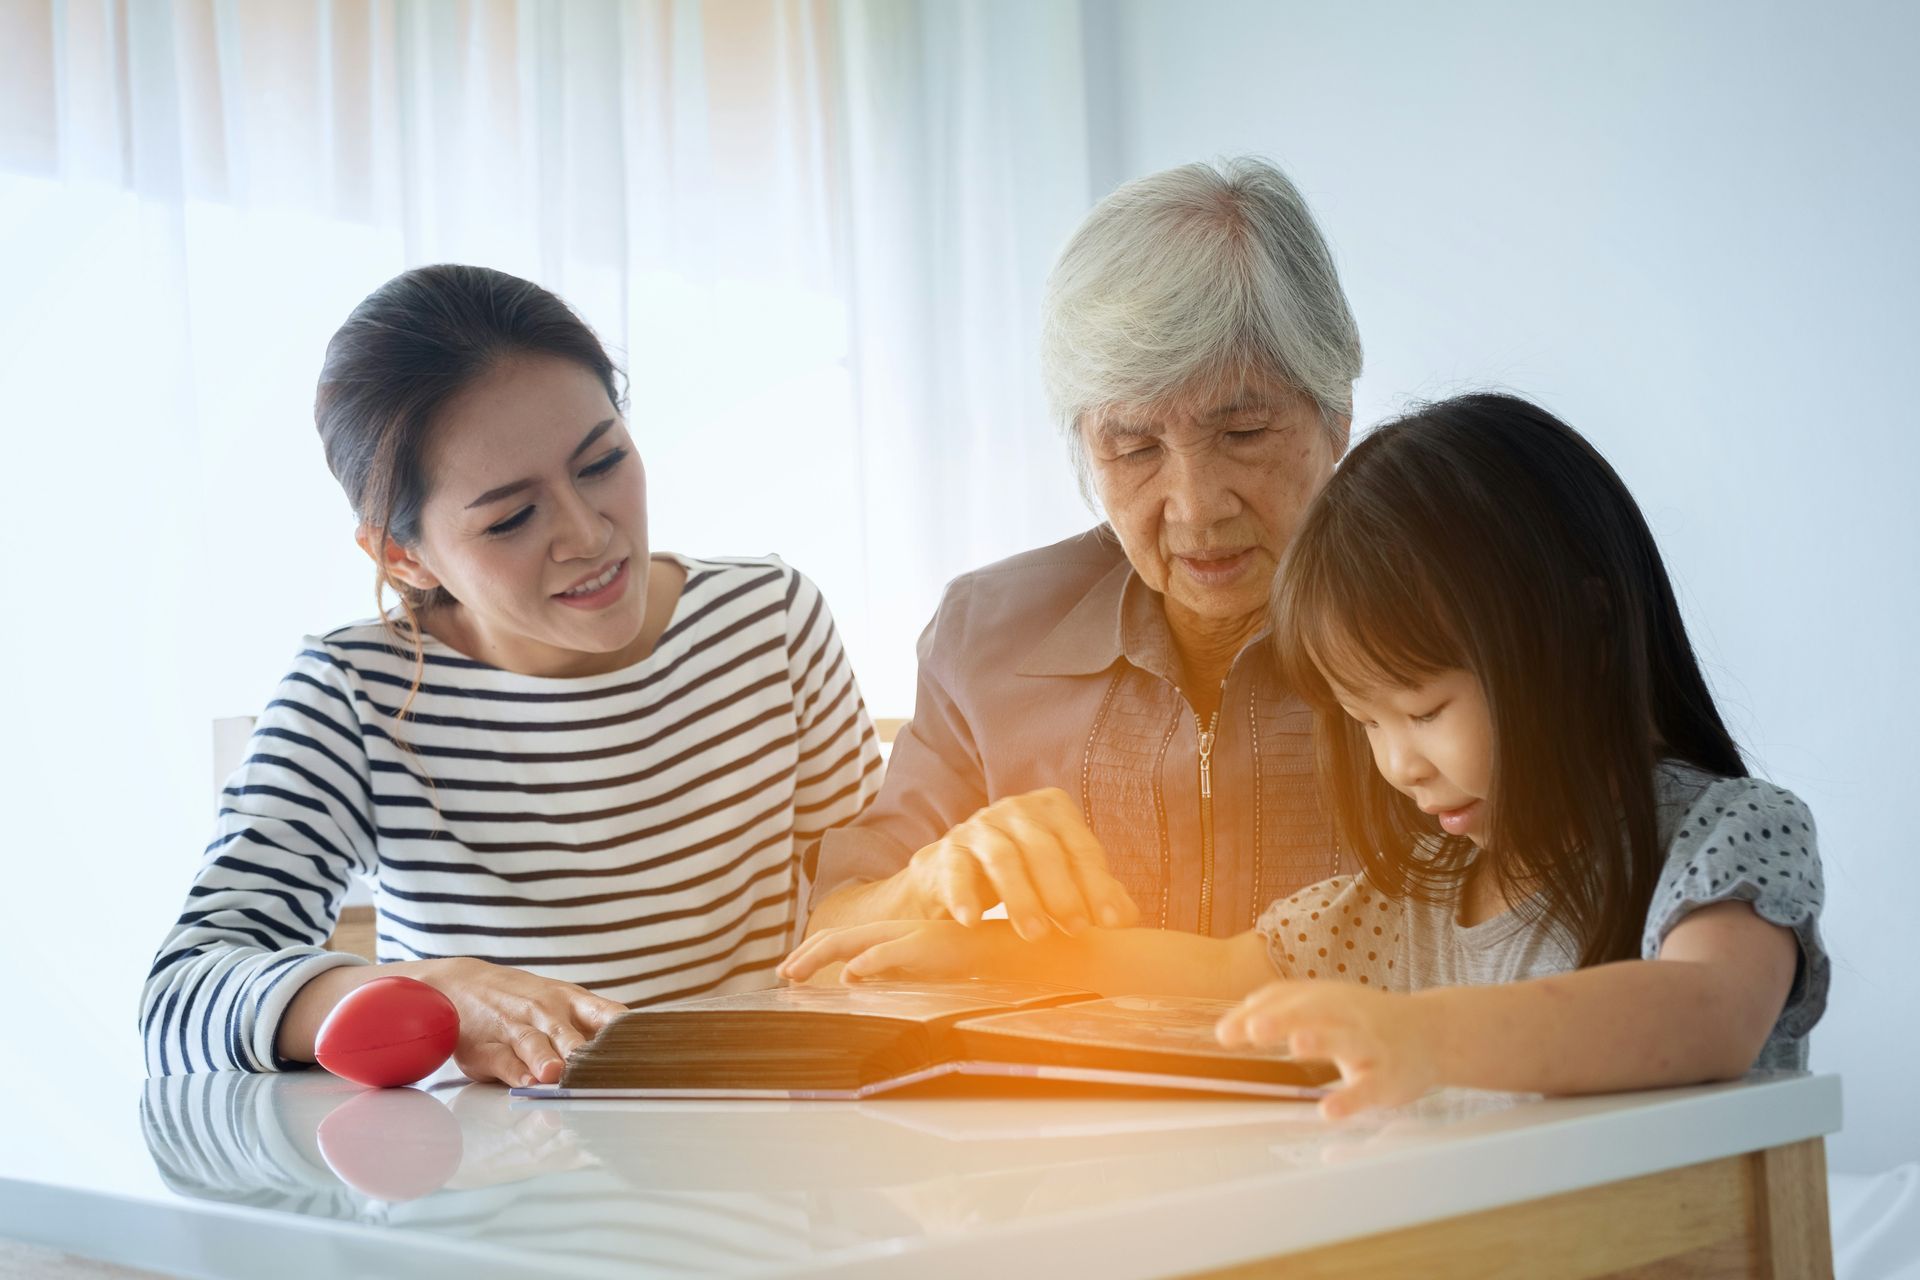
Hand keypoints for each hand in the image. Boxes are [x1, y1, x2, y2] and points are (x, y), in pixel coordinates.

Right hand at [418, 958, 628, 1087]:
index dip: (626, 1038)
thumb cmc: (523, 999)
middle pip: (572, 1035)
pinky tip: (525, 1081)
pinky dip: (515, 1071)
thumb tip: (634, 1048)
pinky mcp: (487, 1048)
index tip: (644, 1057)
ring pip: (536, 1044)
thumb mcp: (562, 1001)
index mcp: (573, 1001)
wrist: (461, 984)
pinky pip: (504, 1060)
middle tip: (597, 1073)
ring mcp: (515, 1028)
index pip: (609, 1018)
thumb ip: (593, 1024)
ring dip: (546, 1059)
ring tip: (554, 1074)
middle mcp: (546, 1012)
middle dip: (584, 1056)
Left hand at [779, 919, 1015, 983]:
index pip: (843, 940)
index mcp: (892, 936)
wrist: (1009, 948)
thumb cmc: (966, 960)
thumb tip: (852, 980)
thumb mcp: (918, 969)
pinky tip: (851, 974)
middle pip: (839, 938)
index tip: (789, 970)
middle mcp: (895, 931)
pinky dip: (870, 962)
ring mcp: (910, 936)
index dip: (812, 951)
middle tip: (782, 973)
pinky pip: (893, 952)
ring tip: (797, 972)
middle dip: (806, 954)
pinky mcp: (928, 945)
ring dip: (821, 955)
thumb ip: (888, 971)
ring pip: (855, 941)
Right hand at [903, 788, 1138, 938]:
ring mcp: (979, 827)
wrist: (952, 874)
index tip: (1112, 923)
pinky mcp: (947, 850)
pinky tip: (973, 921)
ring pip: (1002, 857)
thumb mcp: (1062, 878)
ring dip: (1020, 897)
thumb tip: (1128, 918)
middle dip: (1062, 891)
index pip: (1081, 847)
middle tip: (1076, 930)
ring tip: (1034, 934)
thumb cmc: (1022, 874)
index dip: (1099, 885)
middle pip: (1043, 849)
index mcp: (1053, 811)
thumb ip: (1095, 892)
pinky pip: (955, 870)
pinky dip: (964, 894)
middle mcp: (1016, 810)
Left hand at [1215, 981, 1442, 1119]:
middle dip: (1284, 1018)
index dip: (1256, 1014)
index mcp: (1328, 997)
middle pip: (1314, 1012)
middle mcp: (1348, 1015)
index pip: (1287, 999)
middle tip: (1254, 1029)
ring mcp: (1370, 1045)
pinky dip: (1349, 1099)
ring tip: (1296, 1047)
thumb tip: (1233, 1022)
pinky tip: (1328, 1110)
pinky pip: (1368, 1088)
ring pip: (1345, 1040)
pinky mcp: (1389, 1077)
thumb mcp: (1329, 1004)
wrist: (1434, 1033)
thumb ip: (1285, 1009)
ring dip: (1321, 1041)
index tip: (1224, 1034)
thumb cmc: (1369, 1020)